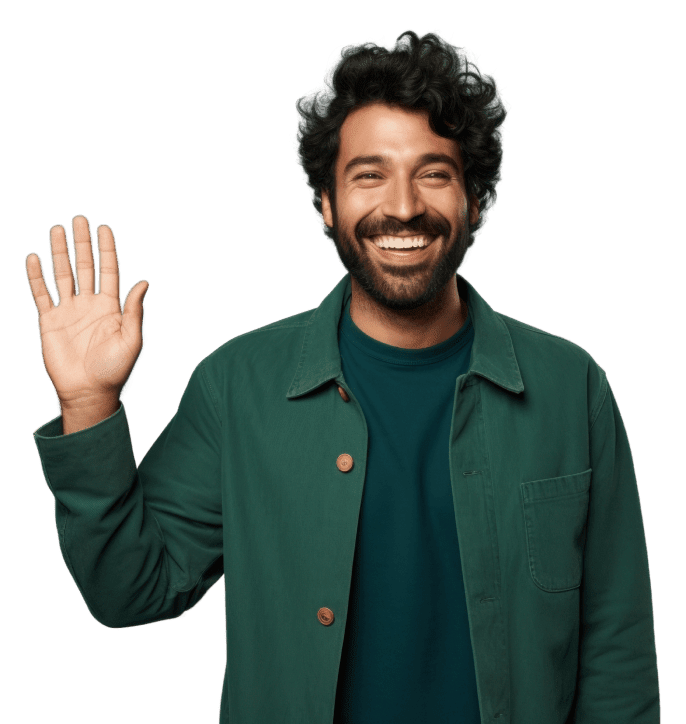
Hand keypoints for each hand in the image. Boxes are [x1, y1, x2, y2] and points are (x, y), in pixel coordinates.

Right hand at [25, 215, 148, 406]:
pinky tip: (34, 258)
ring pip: (63, 275)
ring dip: (60, 253)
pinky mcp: (50, 322)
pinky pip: (42, 294)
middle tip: (79, 219)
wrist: (89, 392)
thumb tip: (144, 282)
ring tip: (57, 229)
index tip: (104, 228)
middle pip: (85, 267)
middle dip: (82, 243)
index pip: (109, 271)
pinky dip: (36, 277)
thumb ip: (134, 311)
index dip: (107, 250)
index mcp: (111, 307)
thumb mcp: (132, 340)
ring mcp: (69, 312)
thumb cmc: (116, 369)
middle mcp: (90, 304)